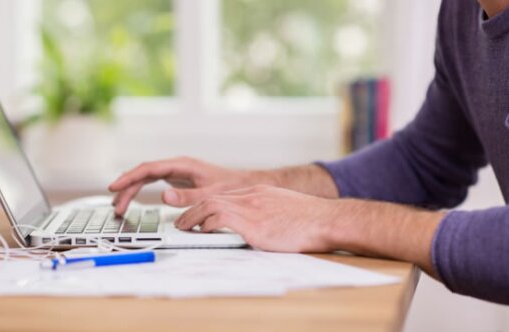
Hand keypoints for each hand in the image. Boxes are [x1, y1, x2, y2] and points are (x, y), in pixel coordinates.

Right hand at [108, 157, 272, 214]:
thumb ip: (188, 196)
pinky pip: (153, 183)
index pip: (148, 169)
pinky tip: (132, 200)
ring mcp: (177, 172)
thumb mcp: (211, 194)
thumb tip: (164, 196)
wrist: (246, 184)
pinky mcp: (178, 180)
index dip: (129, 177)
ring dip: (131, 191)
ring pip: (146, 179)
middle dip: (127, 188)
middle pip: (143, 174)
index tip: (115, 187)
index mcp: (182, 165)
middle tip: (115, 206)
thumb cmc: (231, 187)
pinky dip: (141, 191)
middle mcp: (177, 166)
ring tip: (118, 207)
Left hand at [175, 185, 336, 251]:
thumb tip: (259, 228)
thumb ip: (267, 214)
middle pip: (213, 197)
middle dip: (192, 209)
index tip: (197, 214)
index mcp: (259, 193)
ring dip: (192, 217)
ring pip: (211, 205)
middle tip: (181, 221)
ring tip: (183, 227)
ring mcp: (252, 208)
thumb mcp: (284, 210)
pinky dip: (207, 224)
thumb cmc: (311, 221)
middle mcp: (252, 196)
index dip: (206, 205)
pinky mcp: (253, 223)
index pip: (224, 195)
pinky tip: (202, 232)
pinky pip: (220, 218)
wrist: (327, 220)